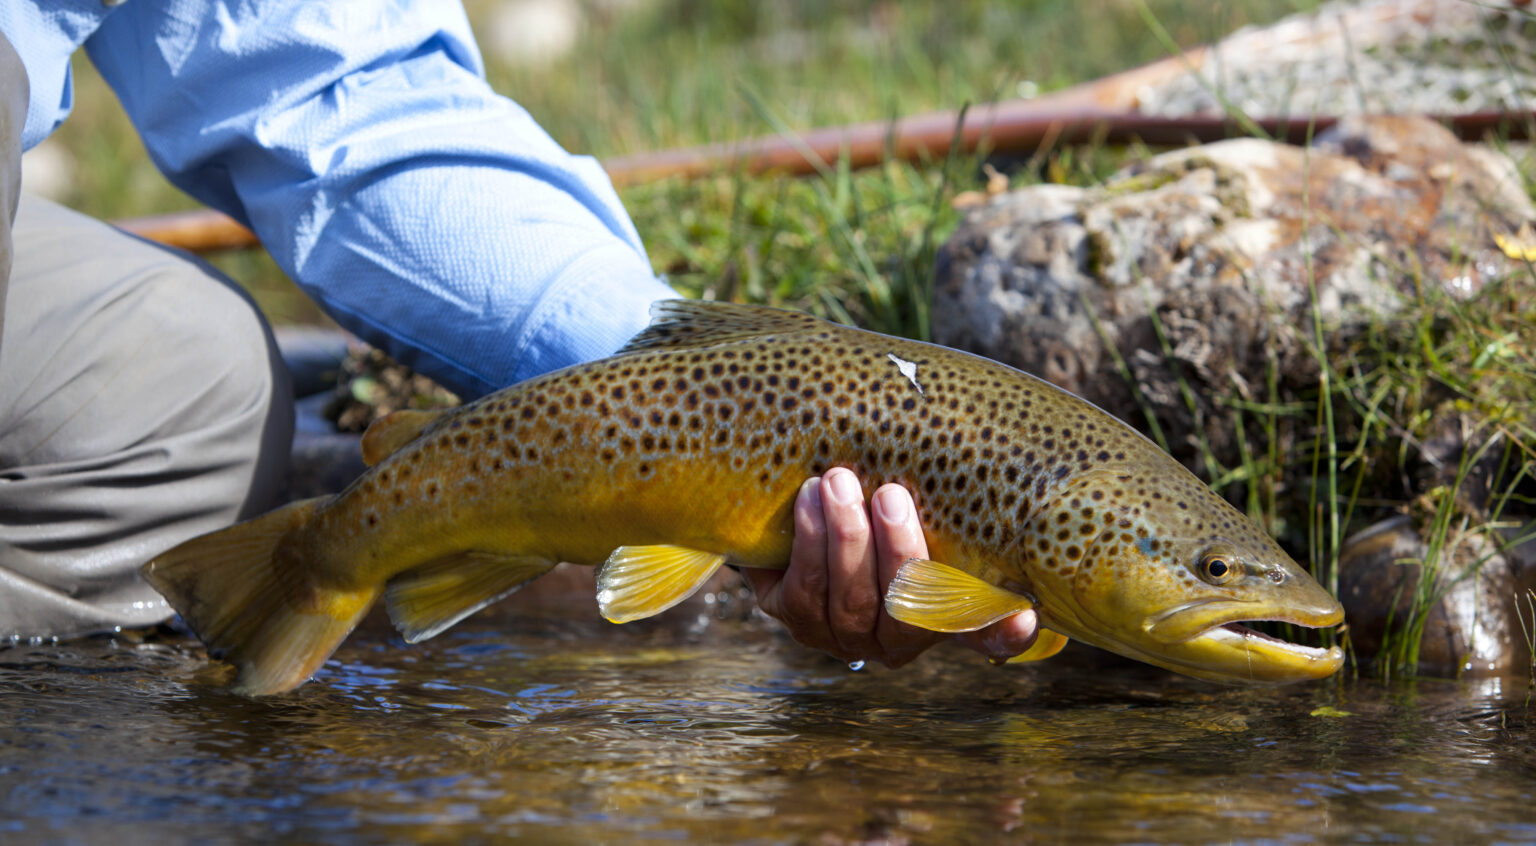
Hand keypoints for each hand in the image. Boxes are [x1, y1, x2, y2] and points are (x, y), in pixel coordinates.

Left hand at [743, 467, 1038, 666]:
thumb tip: (998, 467)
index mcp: (942, 615)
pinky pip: (804, 591)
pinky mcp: (795, 619)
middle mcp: (897, 640)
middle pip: (907, 610)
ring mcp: (844, 636)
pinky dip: (808, 540)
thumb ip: (949, 511)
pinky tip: (809, 497)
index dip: (1007, 632)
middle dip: (898, 550)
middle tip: (891, 494)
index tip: (1024, 615)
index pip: (986, 634)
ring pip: (852, 600)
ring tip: (838, 481)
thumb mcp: (917, 510)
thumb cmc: (876, 508)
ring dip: (845, 537)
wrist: (798, 512)